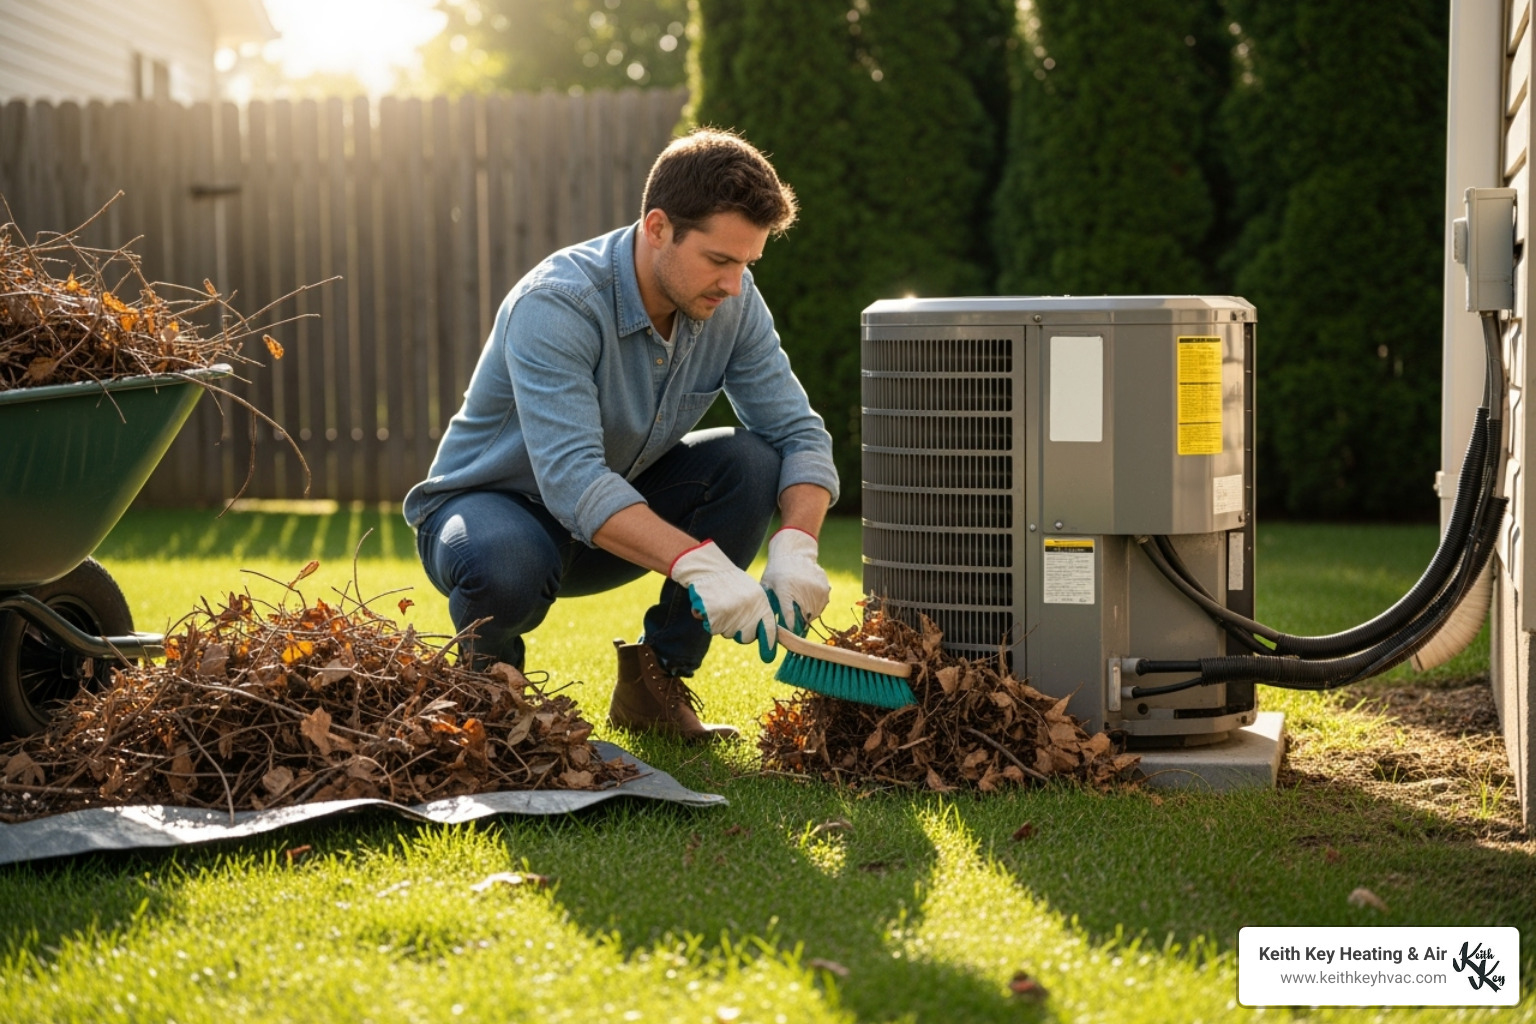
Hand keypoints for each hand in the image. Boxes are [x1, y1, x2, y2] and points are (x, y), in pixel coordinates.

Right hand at [670, 541, 777, 661]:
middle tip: (731, 615)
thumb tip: (766, 637)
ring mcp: (732, 613)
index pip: (768, 628)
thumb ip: (757, 612)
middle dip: (738, 632)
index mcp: (760, 602)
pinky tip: (708, 606)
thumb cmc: (730, 582)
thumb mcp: (751, 592)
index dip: (768, 644)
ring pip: (727, 633)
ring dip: (721, 624)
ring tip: (719, 604)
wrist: (708, 569)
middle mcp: (748, 609)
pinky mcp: (715, 616)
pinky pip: (712, 628)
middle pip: (745, 638)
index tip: (768, 657)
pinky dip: (708, 621)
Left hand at [759, 527, 830, 634]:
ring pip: (813, 615)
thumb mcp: (767, 587)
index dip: (788, 630)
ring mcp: (816, 589)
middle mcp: (803, 590)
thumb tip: (763, 630)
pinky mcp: (826, 589)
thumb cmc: (776, 573)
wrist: (794, 554)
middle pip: (802, 619)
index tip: (786, 637)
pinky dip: (814, 608)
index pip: (789, 617)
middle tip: (790, 623)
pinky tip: (806, 598)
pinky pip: (821, 607)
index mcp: (786, 590)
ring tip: (798, 606)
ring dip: (806, 616)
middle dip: (796, 624)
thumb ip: (767, 607)